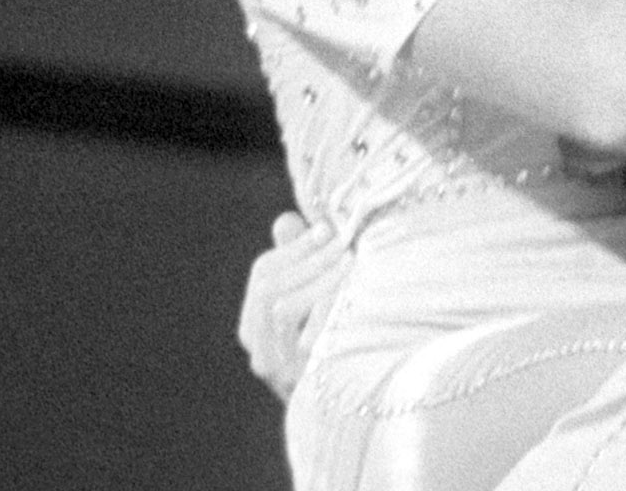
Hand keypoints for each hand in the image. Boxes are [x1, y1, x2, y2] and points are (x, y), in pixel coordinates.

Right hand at [237, 211, 348, 399]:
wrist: (366, 405)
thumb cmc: (345, 340)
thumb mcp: (322, 297)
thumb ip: (301, 261)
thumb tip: (285, 220)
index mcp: (259, 327)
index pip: (264, 274)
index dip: (296, 246)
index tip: (327, 228)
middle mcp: (261, 351)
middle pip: (268, 289)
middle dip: (308, 258)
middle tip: (343, 240)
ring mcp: (280, 369)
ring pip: (281, 309)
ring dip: (318, 278)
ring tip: (351, 260)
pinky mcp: (302, 381)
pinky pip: (306, 335)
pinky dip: (327, 308)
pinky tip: (354, 293)